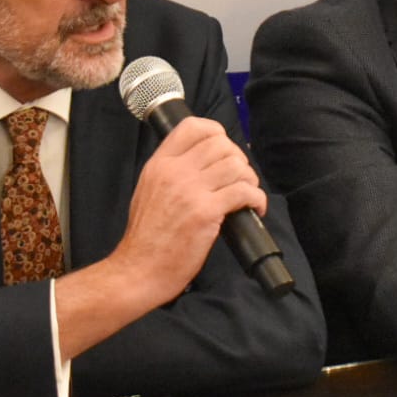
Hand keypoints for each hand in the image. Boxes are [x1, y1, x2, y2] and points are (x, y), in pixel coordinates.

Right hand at [56, 117, 265, 358]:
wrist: (139, 270)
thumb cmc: (146, 237)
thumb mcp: (148, 190)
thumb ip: (171, 171)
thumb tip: (202, 161)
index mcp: (159, 164)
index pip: (193, 127)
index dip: (216, 133)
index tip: (225, 150)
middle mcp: (174, 172)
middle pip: (221, 145)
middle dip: (238, 159)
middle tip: (239, 178)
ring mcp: (190, 191)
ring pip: (236, 166)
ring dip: (250, 179)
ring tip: (247, 194)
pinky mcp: (206, 212)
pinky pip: (244, 192)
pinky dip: (257, 198)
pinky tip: (254, 208)